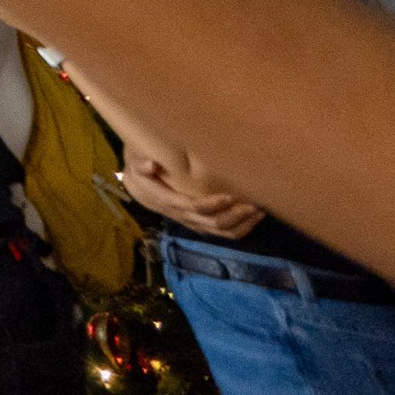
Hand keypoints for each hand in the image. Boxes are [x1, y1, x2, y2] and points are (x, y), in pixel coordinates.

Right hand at [123, 145, 262, 237]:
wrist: (141, 187)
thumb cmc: (143, 170)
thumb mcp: (135, 161)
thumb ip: (141, 163)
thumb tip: (151, 164)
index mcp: (168, 201)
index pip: (192, 207)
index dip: (211, 205)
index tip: (229, 196)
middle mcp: (182, 216)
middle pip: (212, 223)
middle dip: (235, 216)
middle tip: (254, 205)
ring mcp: (193, 222)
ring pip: (221, 232)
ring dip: (242, 225)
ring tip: (259, 212)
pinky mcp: (201, 224)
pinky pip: (223, 234)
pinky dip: (241, 229)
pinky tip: (254, 218)